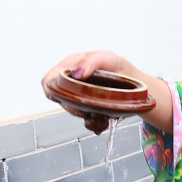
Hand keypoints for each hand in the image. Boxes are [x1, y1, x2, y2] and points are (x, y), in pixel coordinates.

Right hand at [40, 52, 174, 130]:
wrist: (133, 82)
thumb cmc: (117, 67)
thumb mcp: (108, 59)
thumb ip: (92, 61)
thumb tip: (77, 73)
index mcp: (70, 66)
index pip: (48, 80)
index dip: (51, 90)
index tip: (62, 98)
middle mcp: (71, 82)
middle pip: (56, 98)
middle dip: (69, 106)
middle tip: (84, 109)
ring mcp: (78, 96)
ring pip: (69, 110)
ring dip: (82, 114)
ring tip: (97, 112)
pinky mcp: (87, 108)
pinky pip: (82, 120)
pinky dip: (91, 122)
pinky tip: (101, 119)